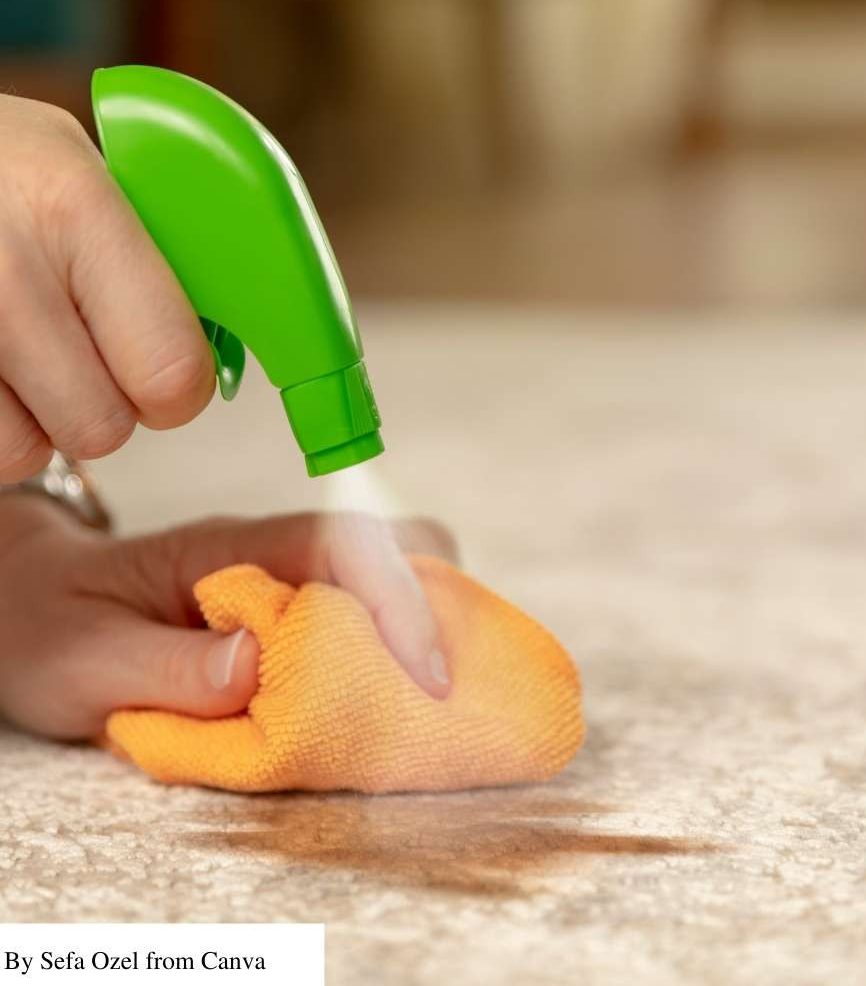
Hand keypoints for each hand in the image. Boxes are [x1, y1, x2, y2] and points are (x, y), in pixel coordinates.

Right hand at [0, 96, 215, 482]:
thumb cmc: (9, 172)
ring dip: (42, 418)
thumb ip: (152, 260)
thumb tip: (218, 350)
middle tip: (87, 353)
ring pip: (31, 451)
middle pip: (103, 428)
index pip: (172, 372)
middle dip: (108, 403)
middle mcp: (6, 267)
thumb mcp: (85, 177)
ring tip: (29, 349)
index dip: (179, 387)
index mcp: (78, 209)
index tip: (168, 367)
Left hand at [0, 496, 458, 738]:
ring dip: (428, 630)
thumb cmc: (54, 626)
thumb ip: (167, 665)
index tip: (429, 677)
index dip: (398, 600)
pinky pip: (372, 615)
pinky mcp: (299, 610)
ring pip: (394, 576)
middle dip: (438, 604)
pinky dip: (401, 651)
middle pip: (393, 544)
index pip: (340, 544)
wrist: (39, 604)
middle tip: (447, 687)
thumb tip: (257, 668)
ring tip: (432, 699)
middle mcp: (275, 552)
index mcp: (229, 549)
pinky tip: (394, 697)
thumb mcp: (84, 660)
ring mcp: (292, 578)